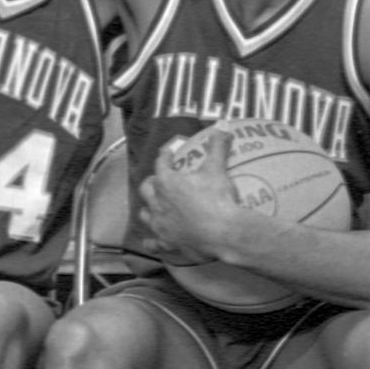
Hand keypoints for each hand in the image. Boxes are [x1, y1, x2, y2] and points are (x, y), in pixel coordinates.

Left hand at [138, 132, 237, 262]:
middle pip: (147, 188)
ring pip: (145, 214)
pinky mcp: (167, 244)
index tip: (168, 153)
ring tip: (154, 206)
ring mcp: (161, 225)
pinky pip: (153, 243)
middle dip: (152, 182)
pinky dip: (152, 241)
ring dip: (148, 208)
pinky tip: (152, 241)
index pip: (161, 163)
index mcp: (167, 182)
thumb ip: (217, 146)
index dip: (164, 156)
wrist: (223, 233)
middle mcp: (158, 202)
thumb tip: (223, 124)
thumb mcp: (217, 169)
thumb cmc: (217, 199)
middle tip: (159, 180)